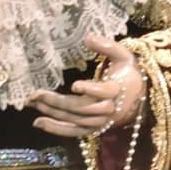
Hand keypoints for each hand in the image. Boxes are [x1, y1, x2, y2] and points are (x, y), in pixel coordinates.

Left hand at [29, 34, 144, 137]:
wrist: (138, 97)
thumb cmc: (127, 72)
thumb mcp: (122, 55)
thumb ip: (107, 46)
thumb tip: (87, 37)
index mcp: (118, 90)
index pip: (105, 92)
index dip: (91, 90)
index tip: (74, 85)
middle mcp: (110, 109)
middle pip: (83, 108)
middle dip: (58, 102)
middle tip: (36, 94)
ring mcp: (101, 122)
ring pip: (75, 120)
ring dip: (53, 113)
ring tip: (33, 104)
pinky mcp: (93, 129)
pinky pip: (74, 132)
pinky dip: (56, 129)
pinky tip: (39, 122)